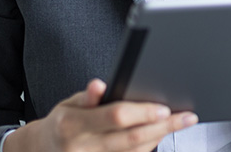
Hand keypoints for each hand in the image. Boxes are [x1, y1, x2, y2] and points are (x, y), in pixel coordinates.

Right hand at [4, 79, 196, 151]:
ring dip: (159, 138)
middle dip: (163, 127)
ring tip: (178, 124)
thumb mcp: (68, 103)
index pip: (116, 117)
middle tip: (187, 117)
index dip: (143, 113)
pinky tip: (159, 135)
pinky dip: (148, 148)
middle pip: (132, 139)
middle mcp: (83, 147)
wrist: (44, 150)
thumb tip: (100, 85)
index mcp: (73, 125)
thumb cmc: (62, 122)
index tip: (166, 108)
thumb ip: (88, 96)